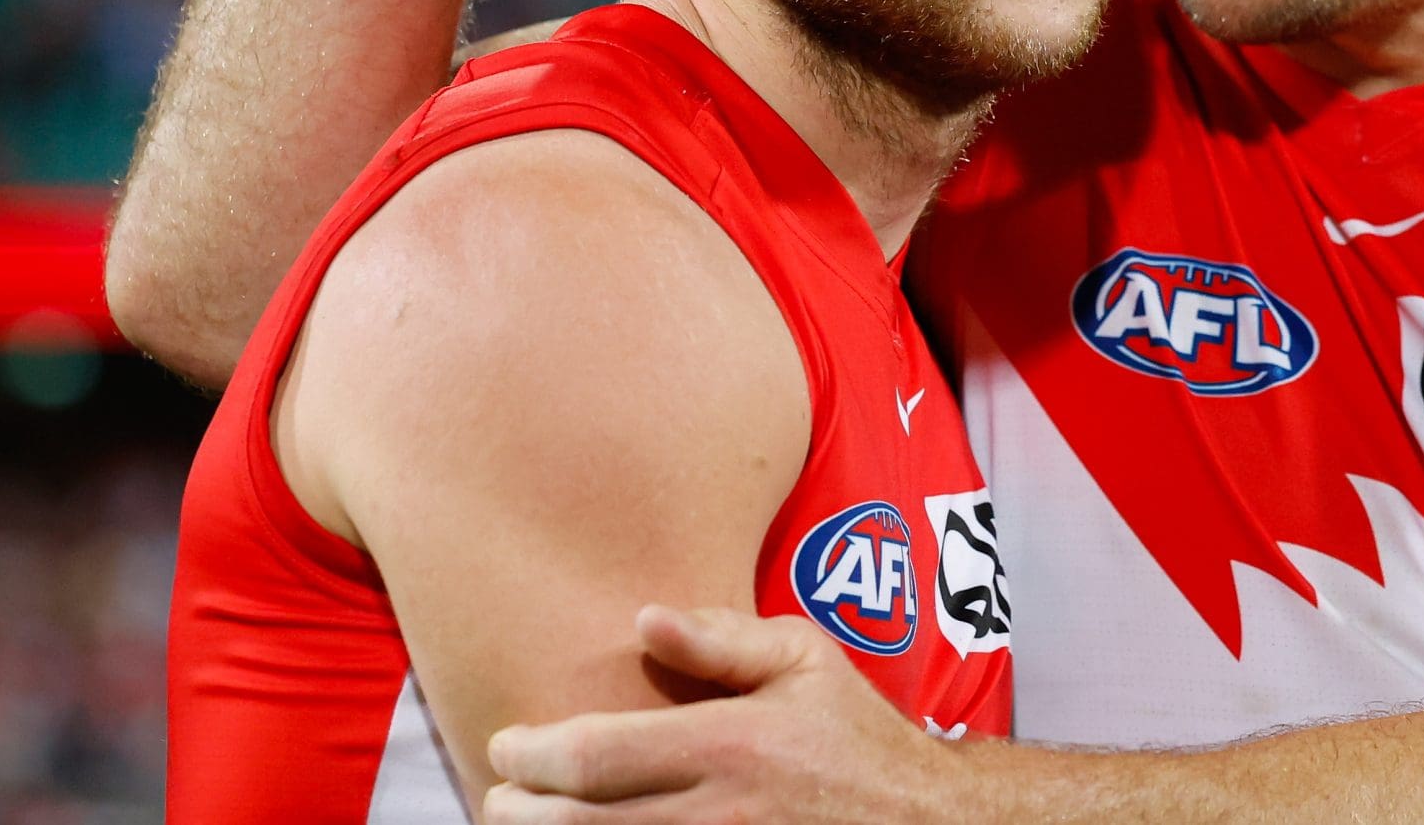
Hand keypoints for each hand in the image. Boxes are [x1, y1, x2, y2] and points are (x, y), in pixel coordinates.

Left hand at [482, 605, 973, 824]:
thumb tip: (644, 619)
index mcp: (728, 744)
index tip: (507, 746)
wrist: (923, 820)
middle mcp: (719, 812)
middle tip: (499, 799)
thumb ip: (723, 639)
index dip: (528, 756)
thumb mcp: (806, 659)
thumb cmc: (855, 737)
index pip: (592, 757)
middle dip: (519, 813)